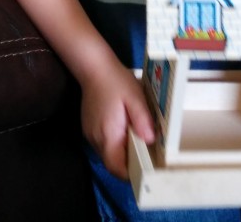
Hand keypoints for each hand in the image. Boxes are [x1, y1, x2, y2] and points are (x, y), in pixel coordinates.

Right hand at [79, 61, 155, 179]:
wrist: (94, 68)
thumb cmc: (116, 82)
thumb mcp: (135, 97)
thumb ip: (142, 119)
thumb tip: (151, 140)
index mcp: (108, 134)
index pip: (115, 167)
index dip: (129, 173)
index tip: (145, 169)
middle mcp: (96, 139)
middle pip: (112, 161)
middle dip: (129, 161)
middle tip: (147, 153)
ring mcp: (90, 134)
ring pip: (108, 153)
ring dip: (122, 150)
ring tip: (137, 138)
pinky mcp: (89, 127)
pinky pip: (104, 143)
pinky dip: (115, 142)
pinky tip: (125, 127)